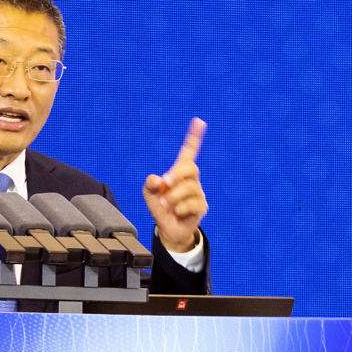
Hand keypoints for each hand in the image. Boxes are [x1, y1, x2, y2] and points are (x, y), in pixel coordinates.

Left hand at [144, 117, 207, 252]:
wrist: (169, 229)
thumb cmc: (161, 208)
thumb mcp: (149, 195)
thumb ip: (150, 185)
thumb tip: (159, 180)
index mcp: (180, 172)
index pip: (189, 152)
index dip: (194, 137)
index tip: (199, 122)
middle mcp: (191, 180)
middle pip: (191, 168)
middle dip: (177, 174)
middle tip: (165, 184)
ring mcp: (198, 193)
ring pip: (189, 188)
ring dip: (172, 197)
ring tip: (166, 205)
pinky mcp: (202, 207)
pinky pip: (192, 204)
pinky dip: (179, 209)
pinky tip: (176, 213)